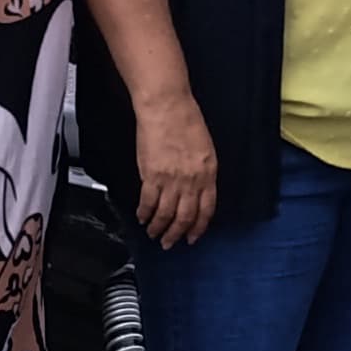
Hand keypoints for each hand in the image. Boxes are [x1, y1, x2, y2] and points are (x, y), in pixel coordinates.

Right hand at [136, 88, 220, 248]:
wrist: (167, 108)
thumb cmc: (186, 121)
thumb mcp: (205, 149)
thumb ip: (202, 172)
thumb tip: (195, 191)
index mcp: (208, 174)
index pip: (206, 210)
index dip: (198, 227)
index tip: (193, 237)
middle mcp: (192, 181)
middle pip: (185, 217)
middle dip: (177, 234)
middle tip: (170, 243)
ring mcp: (172, 180)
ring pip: (166, 214)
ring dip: (159, 228)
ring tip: (153, 234)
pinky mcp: (152, 176)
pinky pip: (148, 202)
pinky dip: (144, 213)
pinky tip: (142, 217)